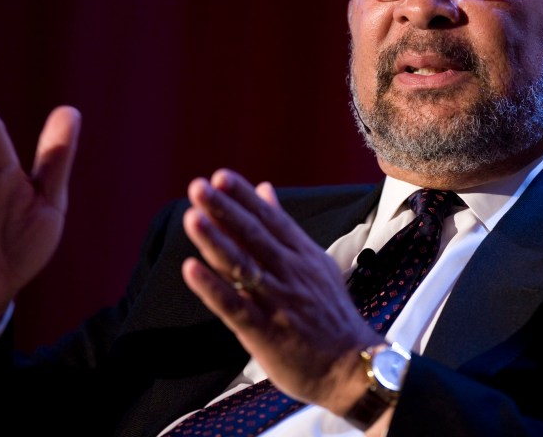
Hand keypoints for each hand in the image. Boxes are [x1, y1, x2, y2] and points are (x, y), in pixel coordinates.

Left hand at [181, 169, 382, 413]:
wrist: (351, 367)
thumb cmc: (330, 314)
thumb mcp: (315, 263)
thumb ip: (286, 227)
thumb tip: (265, 189)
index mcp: (302, 255)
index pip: (271, 219)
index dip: (244, 197)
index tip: (220, 177)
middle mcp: (290, 273)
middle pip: (254, 235)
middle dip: (225, 209)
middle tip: (198, 187)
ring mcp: (278, 302)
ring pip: (242, 266)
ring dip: (216, 241)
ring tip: (192, 218)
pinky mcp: (266, 332)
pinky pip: (235, 306)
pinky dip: (213, 288)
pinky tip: (191, 270)